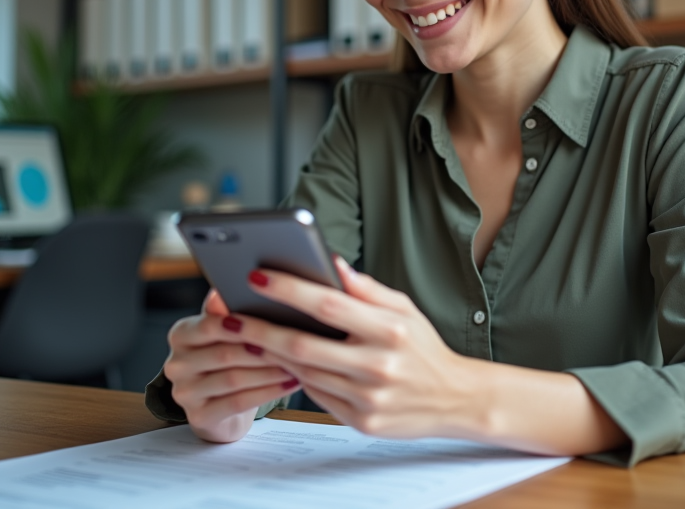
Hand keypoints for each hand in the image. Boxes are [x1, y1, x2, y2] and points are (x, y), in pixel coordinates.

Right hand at [163, 289, 301, 442]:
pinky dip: (268, 391)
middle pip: (224, 353)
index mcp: (181, 334)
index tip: (274, 317)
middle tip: (296, 341)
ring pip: (233, 379)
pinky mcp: (199, 417)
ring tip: (300, 362)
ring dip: (270, 370)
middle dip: (263, 347)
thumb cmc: (230, 358)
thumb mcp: (227, 331)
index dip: (243, 323)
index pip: (210, 324)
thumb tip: (250, 277)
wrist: (220, 406)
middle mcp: (176, 363)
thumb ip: (233, 308)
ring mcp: (184, 393)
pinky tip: (290, 382)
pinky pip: (237, 403)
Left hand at [222, 257, 479, 438]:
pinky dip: (297, 377)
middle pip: (303, 345)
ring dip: (271, 354)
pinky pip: (316, 395)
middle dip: (259, 329)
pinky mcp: (362, 422)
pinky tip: (282, 361)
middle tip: (229, 315)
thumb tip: (330, 263)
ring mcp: (368, 398)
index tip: (257, 277)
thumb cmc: (424, 349)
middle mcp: (378, 365)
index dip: (288, 289)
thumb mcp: (404, 309)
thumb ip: (365, 289)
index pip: (328, 305)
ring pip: (304, 373)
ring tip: (246, 334)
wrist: (455, 400)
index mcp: (390, 330)